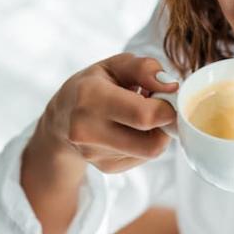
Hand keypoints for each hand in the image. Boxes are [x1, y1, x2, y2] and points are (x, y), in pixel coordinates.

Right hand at [37, 52, 178, 172]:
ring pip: (150, 151)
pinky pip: (142, 158)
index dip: (167, 107)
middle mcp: (88, 131)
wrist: (62, 119)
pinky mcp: (106, 167)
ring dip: (155, 134)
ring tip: (140, 117)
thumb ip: (145, 69)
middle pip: (152, 144)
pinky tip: (130, 130)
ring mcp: (95, 154)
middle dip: (165, 125)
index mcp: (90, 98)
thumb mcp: (115, 65)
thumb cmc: (93, 86)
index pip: (146, 116)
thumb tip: (171, 87)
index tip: (166, 96)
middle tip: (158, 108)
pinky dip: (144, 143)